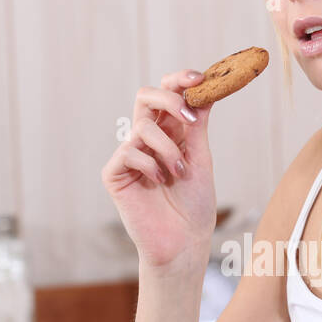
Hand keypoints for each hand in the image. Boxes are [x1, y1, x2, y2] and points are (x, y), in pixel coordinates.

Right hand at [101, 69, 217, 270]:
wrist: (184, 242)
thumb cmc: (194, 205)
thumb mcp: (201, 158)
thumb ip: (198, 125)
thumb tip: (206, 89)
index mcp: (170, 132)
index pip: (168, 94)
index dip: (180, 80)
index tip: (200, 78)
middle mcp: (147, 139)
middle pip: (146, 96)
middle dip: (170, 100)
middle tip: (190, 118)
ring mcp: (129, 155)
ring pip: (143, 126)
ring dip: (168, 148)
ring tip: (180, 174)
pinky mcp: (115, 173)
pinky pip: (129, 152)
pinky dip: (150, 164)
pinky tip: (160, 183)